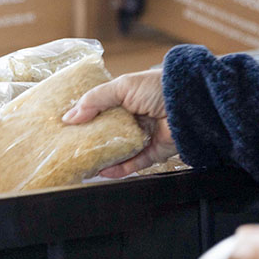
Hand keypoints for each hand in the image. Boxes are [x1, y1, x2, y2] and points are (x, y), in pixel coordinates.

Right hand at [62, 68, 177, 176]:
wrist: (191, 103)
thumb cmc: (159, 87)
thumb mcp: (122, 87)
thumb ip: (95, 100)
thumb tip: (70, 117)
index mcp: (128, 98)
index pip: (102, 109)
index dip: (85, 117)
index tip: (67, 127)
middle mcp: (135, 117)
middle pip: (108, 132)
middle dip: (91, 140)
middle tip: (70, 147)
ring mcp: (145, 135)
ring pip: (120, 150)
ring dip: (103, 157)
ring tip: (83, 163)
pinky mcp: (155, 152)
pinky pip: (134, 164)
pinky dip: (119, 169)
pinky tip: (103, 171)